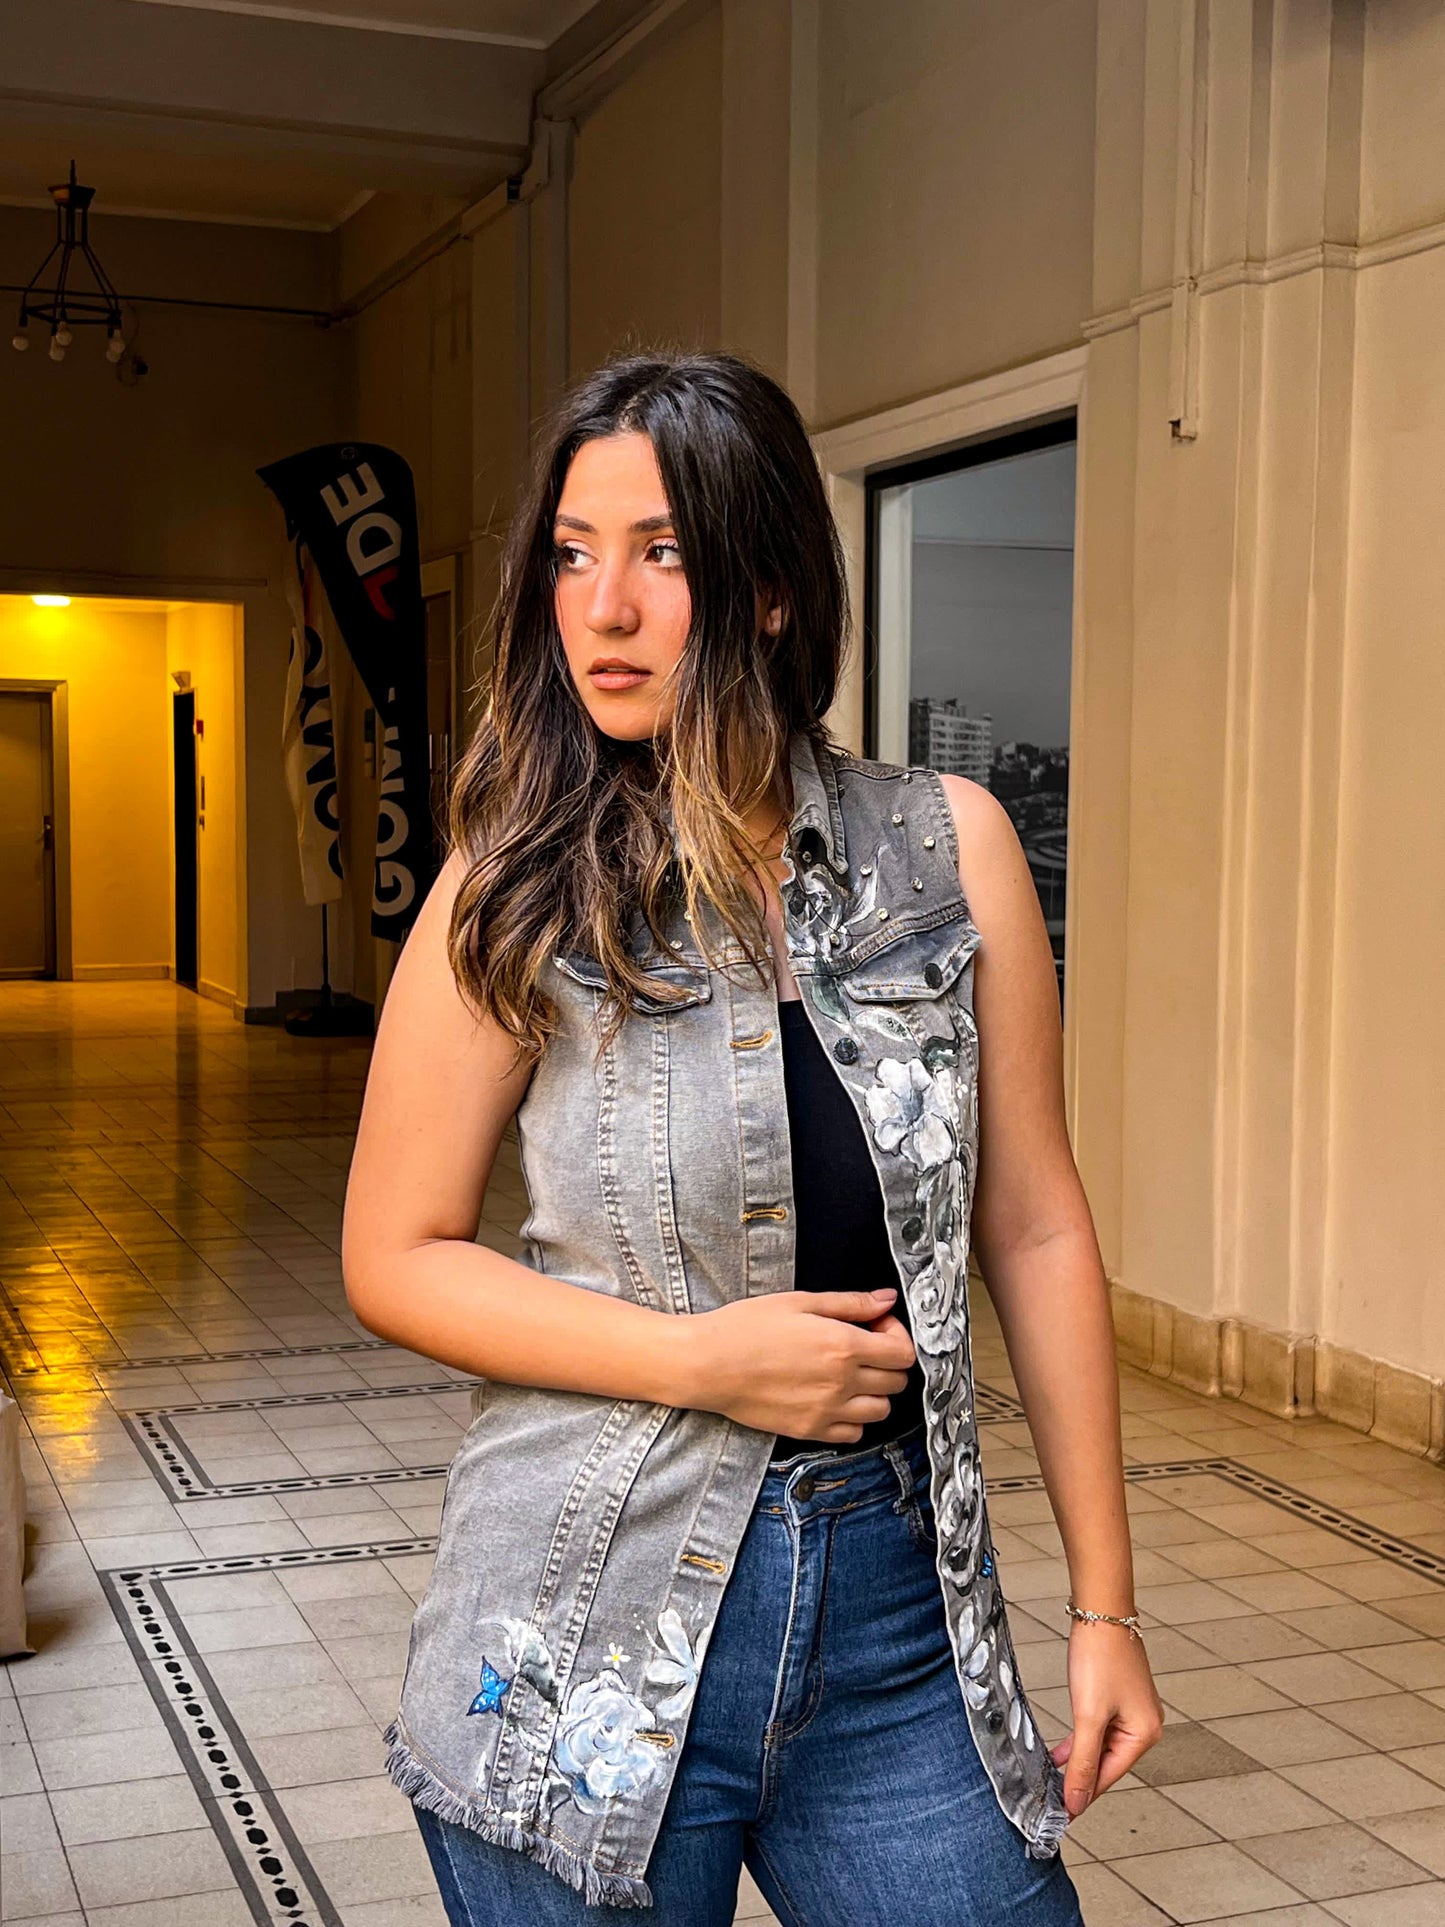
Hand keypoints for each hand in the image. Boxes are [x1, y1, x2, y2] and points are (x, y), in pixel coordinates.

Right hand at [682, 1288, 915, 1439]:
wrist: (708, 1364)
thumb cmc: (746, 1328)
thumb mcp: (801, 1302)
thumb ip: (850, 1303)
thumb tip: (886, 1299)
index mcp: (844, 1345)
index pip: (903, 1352)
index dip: (896, 1334)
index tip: (877, 1325)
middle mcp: (842, 1382)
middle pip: (897, 1382)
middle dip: (888, 1361)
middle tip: (864, 1346)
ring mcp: (827, 1411)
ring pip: (881, 1410)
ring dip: (875, 1391)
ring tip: (850, 1374)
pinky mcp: (810, 1430)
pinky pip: (854, 1433)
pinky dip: (853, 1418)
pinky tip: (835, 1398)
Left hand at [1050, 1621, 1164, 1815]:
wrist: (1100, 1612)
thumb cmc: (1100, 1657)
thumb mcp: (1087, 1716)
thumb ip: (1083, 1761)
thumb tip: (1078, 1800)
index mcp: (1145, 1734)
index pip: (1109, 1776)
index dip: (1083, 1794)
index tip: (1062, 1814)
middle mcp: (1144, 1725)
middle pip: (1107, 1763)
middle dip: (1081, 1776)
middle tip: (1052, 1796)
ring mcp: (1132, 1710)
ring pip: (1101, 1746)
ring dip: (1079, 1758)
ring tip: (1053, 1776)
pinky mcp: (1117, 1697)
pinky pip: (1098, 1728)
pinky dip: (1081, 1739)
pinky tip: (1062, 1751)